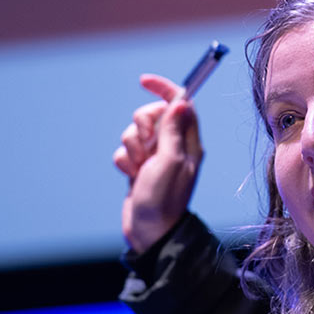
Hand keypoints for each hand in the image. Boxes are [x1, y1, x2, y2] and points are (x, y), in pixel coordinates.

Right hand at [113, 74, 203, 252]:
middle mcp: (173, 147)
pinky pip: (124, 151)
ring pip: (134, 132)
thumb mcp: (170, 161)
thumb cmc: (164, 199)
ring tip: (140, 168)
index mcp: (189, 142)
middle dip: (142, 125)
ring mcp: (154, 157)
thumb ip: (173, 130)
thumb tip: (182, 101)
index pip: (180, 103)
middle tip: (147, 146)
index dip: (163, 89)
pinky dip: (124, 161)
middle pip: (152, 114)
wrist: (149, 232)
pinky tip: (131, 177)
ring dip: (132, 147)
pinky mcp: (138, 167)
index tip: (144, 81)